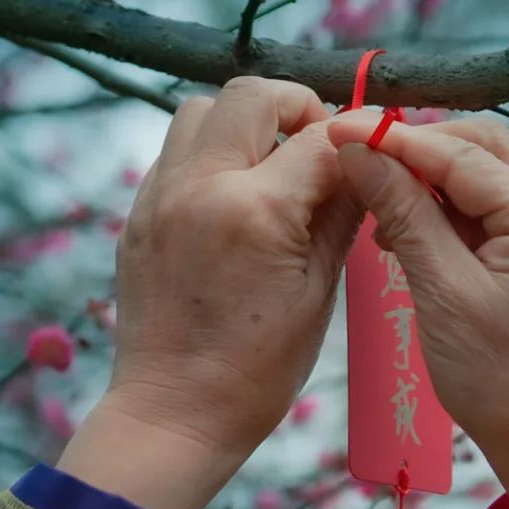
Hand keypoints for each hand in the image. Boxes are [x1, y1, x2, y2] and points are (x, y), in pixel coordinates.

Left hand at [60, 77, 359, 508]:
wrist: (173, 413)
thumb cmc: (258, 370)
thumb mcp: (319, 291)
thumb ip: (341, 213)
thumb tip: (364, 164)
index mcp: (255, 210)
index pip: (319, 139)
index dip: (356, 138)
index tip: (371, 150)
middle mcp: (199, 186)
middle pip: (251, 95)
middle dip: (295, 107)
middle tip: (316, 146)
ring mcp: (159, 196)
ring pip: (200, 110)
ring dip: (243, 122)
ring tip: (270, 165)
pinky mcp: (137, 213)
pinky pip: (175, 151)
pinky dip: (210, 153)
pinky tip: (234, 196)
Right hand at [328, 115, 508, 508]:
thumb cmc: (496, 379)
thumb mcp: (441, 292)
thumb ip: (403, 213)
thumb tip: (359, 151)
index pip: (463, 155)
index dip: (397, 139)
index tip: (341, 128)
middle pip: (484, 149)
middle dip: (421, 151)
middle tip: (362, 164)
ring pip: (488, 176)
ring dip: (433, 181)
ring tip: (383, 211)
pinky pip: (494, 209)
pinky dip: (451, 211)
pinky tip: (411, 233)